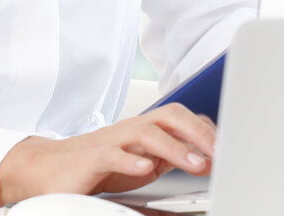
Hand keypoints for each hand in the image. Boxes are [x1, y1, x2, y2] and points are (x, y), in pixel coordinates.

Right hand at [0, 104, 215, 205]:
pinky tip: (146, 168)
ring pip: (146, 132)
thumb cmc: (99, 165)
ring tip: (196, 164)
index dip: (208, 130)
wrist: (50, 168)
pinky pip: (113, 154)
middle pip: (170, 115)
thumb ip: (171, 157)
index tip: (233, 148)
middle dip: (198, 132)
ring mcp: (112, 141)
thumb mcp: (143, 160)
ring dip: (174, 147)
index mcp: (147, 129)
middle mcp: (132, 129)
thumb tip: (209, 159)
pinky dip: (131, 160)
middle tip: (222, 153)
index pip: (183, 118)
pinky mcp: (92, 158)